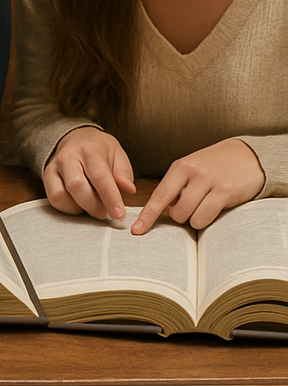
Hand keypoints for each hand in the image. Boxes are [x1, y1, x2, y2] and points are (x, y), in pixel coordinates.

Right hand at [43, 126, 136, 220]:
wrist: (76, 138)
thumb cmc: (99, 150)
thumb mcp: (117, 154)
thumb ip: (123, 173)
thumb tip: (129, 189)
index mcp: (90, 150)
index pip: (99, 176)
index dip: (110, 198)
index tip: (119, 215)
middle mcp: (69, 156)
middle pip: (76, 186)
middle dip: (93, 206)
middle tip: (105, 212)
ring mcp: (55, 166)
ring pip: (60, 194)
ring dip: (79, 208)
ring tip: (92, 207)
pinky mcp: (46, 176)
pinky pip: (54, 198)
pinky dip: (68, 208)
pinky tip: (80, 204)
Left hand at [131, 139, 263, 234]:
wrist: (249, 155)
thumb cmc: (216, 166)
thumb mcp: (192, 169)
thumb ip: (177, 187)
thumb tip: (161, 211)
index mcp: (179, 167)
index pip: (158, 195)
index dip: (147, 215)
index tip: (137, 230)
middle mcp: (192, 172)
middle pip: (174, 211)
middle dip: (181, 216)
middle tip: (193, 206)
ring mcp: (209, 181)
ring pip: (189, 217)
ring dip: (195, 219)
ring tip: (206, 205)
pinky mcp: (226, 191)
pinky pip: (206, 217)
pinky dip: (206, 220)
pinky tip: (215, 208)